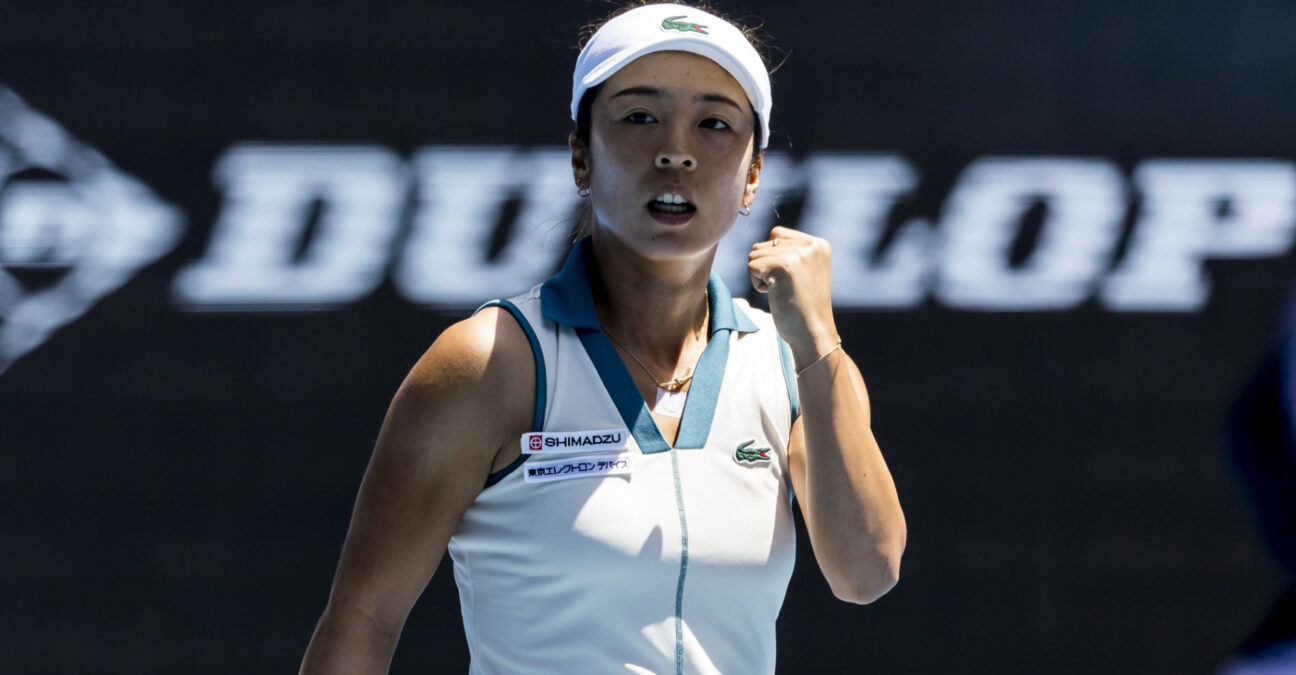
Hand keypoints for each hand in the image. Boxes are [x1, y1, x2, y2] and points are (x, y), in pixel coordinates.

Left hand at [747, 226, 840, 365]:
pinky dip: (756, 283)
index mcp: (818, 244)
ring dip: (760, 275)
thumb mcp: (803, 271)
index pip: (777, 234)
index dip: (774, 258)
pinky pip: (751, 266)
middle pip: (764, 243)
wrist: (813, 334)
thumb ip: (789, 252)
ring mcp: (798, 254)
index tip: (791, 279)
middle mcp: (811, 245)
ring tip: (781, 290)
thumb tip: (756, 246)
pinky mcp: (783, 266)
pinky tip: (774, 294)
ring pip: (755, 253)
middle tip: (786, 287)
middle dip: (766, 266)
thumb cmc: (804, 308)